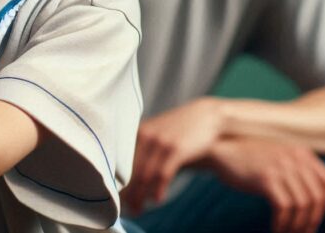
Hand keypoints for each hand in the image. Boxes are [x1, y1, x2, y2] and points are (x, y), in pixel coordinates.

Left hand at [121, 97, 224, 214]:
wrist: (207, 116)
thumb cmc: (181, 129)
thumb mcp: (158, 131)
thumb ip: (144, 147)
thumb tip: (129, 173)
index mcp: (138, 131)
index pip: (122, 161)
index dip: (118, 181)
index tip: (117, 197)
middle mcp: (146, 135)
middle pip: (131, 170)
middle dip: (128, 192)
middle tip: (128, 208)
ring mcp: (161, 141)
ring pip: (145, 174)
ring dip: (140, 195)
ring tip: (138, 208)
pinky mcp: (176, 149)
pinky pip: (163, 174)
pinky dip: (158, 190)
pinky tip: (157, 200)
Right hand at [206, 137, 324, 232]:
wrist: (219, 149)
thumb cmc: (245, 156)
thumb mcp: (277, 156)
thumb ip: (295, 168)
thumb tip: (311, 198)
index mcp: (301, 152)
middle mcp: (295, 158)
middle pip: (317, 197)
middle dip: (313, 220)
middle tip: (304, 232)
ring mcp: (281, 167)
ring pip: (302, 205)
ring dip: (296, 225)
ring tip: (288, 232)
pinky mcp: (266, 178)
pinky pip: (284, 208)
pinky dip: (282, 223)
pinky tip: (275, 228)